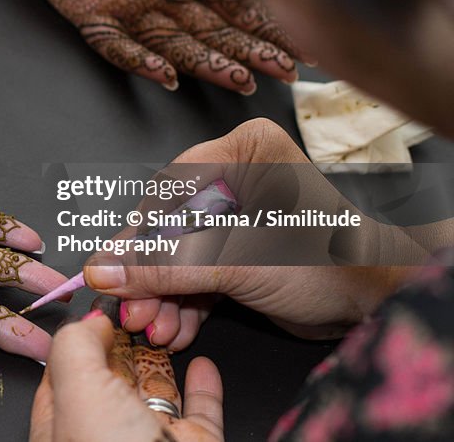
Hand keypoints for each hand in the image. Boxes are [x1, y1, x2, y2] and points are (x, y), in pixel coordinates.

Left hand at [31, 302, 222, 441]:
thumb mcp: (77, 389)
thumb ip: (75, 346)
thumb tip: (89, 320)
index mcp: (62, 424)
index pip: (65, 370)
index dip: (81, 336)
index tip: (100, 305)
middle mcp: (105, 434)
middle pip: (112, 376)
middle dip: (122, 342)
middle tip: (137, 306)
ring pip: (156, 391)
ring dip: (161, 357)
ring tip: (166, 324)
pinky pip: (201, 412)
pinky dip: (204, 386)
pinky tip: (203, 363)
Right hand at [84, 118, 409, 347]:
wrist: (375, 302)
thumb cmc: (326, 261)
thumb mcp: (233, 261)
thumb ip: (164, 265)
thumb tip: (103, 270)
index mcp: (241, 151)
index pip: (167, 191)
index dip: (137, 238)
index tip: (111, 274)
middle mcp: (238, 176)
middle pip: (170, 225)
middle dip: (151, 274)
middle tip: (132, 310)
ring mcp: (239, 214)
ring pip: (181, 252)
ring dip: (164, 294)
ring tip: (154, 328)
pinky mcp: (241, 248)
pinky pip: (198, 269)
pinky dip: (185, 300)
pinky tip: (174, 328)